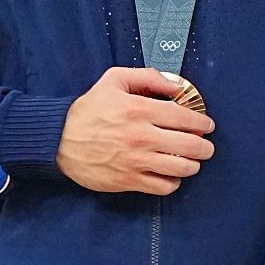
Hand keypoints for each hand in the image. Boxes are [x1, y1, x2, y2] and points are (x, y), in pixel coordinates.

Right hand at [56, 68, 214, 194]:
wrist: (58, 139)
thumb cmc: (88, 109)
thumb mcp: (114, 80)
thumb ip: (148, 77)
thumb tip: (176, 86)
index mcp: (139, 109)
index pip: (184, 117)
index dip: (202, 122)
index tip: (207, 125)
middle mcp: (141, 136)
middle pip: (190, 145)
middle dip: (205, 146)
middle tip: (206, 146)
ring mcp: (135, 160)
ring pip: (181, 168)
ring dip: (193, 165)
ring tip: (191, 161)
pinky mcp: (128, 180)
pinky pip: (163, 187)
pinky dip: (173, 182)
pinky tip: (170, 175)